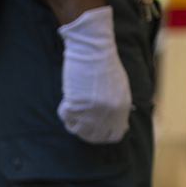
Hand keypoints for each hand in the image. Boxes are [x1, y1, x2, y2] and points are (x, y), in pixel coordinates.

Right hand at [56, 6, 131, 143]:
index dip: (102, 134)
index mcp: (122, 109)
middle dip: (85, 131)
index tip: (93, 128)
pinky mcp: (76, 105)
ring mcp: (92, 110)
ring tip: (72, 109)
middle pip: (95, 136)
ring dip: (73, 122)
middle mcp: (108, 113)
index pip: (114, 135)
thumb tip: (117, 126)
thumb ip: (118, 108)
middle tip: (78, 120)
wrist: (93, 50)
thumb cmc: (105, 65)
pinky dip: (64, 111)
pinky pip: (66, 118)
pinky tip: (67, 100)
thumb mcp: (120, 89)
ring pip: (78, 130)